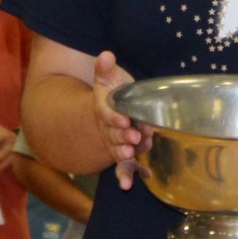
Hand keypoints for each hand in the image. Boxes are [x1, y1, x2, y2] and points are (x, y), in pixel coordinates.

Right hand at [92, 51, 143, 189]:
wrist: (109, 108)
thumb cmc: (112, 91)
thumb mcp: (108, 77)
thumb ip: (104, 68)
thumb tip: (106, 54)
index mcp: (103, 110)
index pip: (107, 114)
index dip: (114, 118)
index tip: (124, 119)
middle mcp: (107, 129)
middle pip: (113, 135)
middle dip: (122, 137)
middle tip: (133, 138)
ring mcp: (115, 142)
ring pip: (118, 150)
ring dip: (124, 154)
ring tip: (132, 153)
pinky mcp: (124, 151)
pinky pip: (123, 166)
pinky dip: (124, 176)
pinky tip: (127, 185)